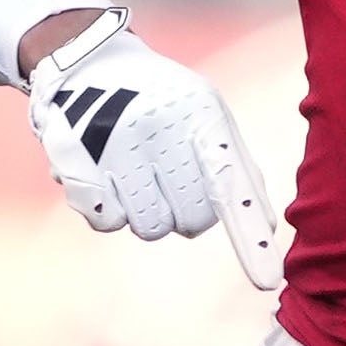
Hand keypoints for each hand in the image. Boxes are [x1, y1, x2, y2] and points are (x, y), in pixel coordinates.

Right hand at [23, 12, 283, 293]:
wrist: (88, 62)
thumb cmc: (163, 100)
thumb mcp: (207, 113)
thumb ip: (237, 166)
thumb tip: (267, 225)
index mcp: (199, 115)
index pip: (231, 184)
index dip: (250, 237)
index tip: (269, 282)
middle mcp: (156, 130)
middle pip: (191, 220)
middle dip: (187, 212)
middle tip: (172, 180)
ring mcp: (112, 148)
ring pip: (149, 228)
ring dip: (149, 212)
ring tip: (139, 174)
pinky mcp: (76, 165)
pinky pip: (108, 223)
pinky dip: (113, 209)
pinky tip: (108, 175)